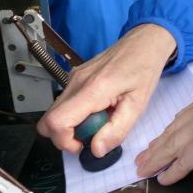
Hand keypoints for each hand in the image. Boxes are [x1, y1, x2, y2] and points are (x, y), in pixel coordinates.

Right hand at [37, 23, 174, 155]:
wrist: (145, 42)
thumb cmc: (145, 70)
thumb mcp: (138, 105)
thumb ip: (117, 130)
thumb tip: (96, 150)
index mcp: (92, 89)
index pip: (57, 122)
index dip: (65, 142)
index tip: (85, 144)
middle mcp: (76, 82)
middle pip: (48, 120)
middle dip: (65, 136)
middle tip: (92, 135)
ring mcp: (73, 77)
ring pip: (55, 112)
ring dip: (72, 124)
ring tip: (100, 118)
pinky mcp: (76, 76)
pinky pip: (65, 102)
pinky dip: (76, 112)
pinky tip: (100, 107)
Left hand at [135, 84, 192, 184]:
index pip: (187, 114)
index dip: (173, 129)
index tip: (163, 138)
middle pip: (176, 127)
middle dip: (159, 143)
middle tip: (145, 155)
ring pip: (174, 143)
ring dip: (158, 158)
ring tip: (146, 168)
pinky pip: (183, 160)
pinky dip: (172, 170)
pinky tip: (164, 178)